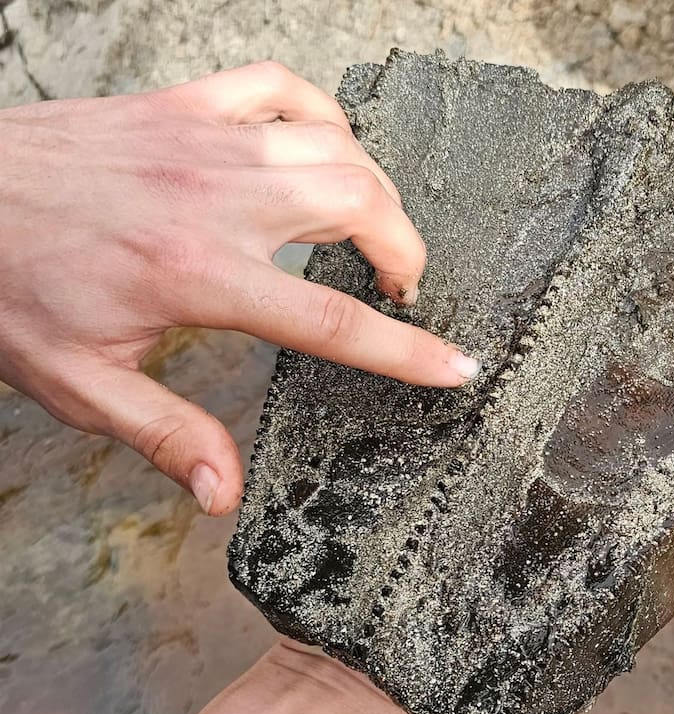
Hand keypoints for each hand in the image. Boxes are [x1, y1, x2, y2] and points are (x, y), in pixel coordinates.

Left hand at [0, 62, 479, 514]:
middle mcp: (217, 199)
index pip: (333, 321)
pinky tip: (322, 148)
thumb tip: (224, 495)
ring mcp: (205, 140)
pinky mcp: (185, 104)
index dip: (407, 350)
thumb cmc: (7, 286)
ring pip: (338, 146)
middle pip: (362, 208)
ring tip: (369, 229)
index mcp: (199, 276)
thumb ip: (164, 436)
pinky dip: (322, 115)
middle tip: (399, 288)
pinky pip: (283, 87)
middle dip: (405, 253)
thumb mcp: (79, 381)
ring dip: (374, 191)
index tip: (457, 366)